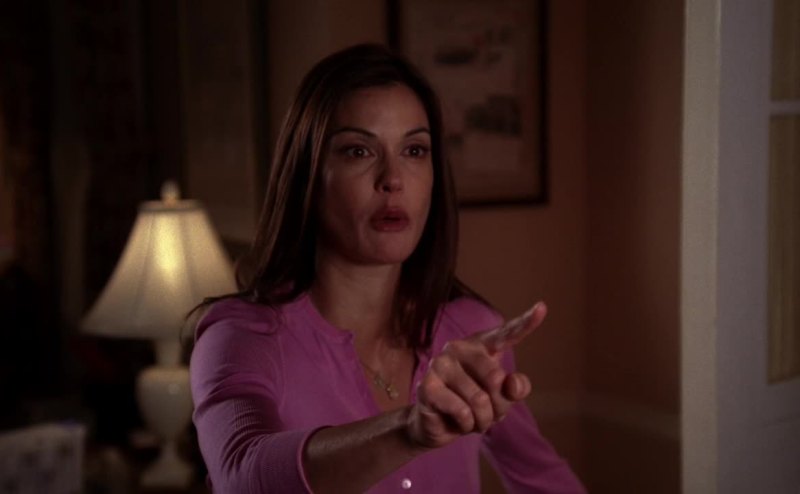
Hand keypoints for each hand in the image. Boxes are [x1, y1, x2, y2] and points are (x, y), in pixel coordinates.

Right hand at [406, 302, 546, 448]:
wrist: (438, 424)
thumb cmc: (473, 405)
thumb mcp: (501, 399)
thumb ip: (514, 389)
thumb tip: (514, 383)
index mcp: (481, 346)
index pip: (506, 334)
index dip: (525, 323)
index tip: (542, 307)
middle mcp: (459, 348)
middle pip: (496, 379)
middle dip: (497, 407)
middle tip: (485, 413)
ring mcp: (441, 364)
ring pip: (479, 400)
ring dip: (481, 420)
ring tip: (470, 420)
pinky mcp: (428, 385)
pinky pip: (462, 411)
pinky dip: (465, 425)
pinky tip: (455, 421)